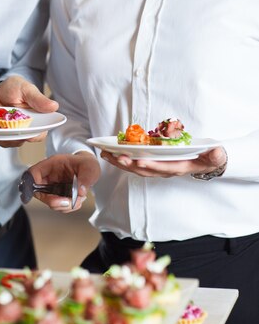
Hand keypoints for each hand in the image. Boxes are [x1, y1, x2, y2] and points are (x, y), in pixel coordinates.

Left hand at [0, 75, 58, 147]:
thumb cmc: (15, 89)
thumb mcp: (27, 89)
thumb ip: (38, 99)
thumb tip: (54, 106)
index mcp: (37, 120)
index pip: (40, 134)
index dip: (36, 134)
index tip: (30, 130)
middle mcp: (25, 129)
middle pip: (24, 140)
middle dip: (18, 134)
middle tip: (11, 123)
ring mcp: (11, 133)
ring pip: (10, 142)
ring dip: (5, 134)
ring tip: (0, 120)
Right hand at [28, 151, 100, 211]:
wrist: (90, 168)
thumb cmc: (87, 163)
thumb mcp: (90, 167)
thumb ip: (86, 178)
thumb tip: (80, 191)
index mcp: (52, 164)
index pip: (33, 173)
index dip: (33, 184)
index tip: (45, 194)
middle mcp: (49, 176)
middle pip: (39, 192)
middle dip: (53, 201)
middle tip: (68, 202)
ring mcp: (53, 187)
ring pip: (49, 201)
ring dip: (64, 205)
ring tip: (78, 199)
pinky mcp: (58, 195)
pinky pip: (58, 205)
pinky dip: (68, 207)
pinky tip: (77, 201)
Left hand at [101, 146, 226, 177]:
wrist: (205, 162)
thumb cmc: (208, 157)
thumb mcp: (215, 156)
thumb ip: (216, 155)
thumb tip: (217, 152)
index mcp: (179, 168)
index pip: (163, 168)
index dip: (151, 166)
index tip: (139, 162)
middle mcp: (165, 170)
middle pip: (145, 170)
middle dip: (129, 164)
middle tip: (115, 156)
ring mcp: (158, 168)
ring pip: (136, 168)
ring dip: (121, 162)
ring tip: (106, 154)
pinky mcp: (152, 164)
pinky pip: (135, 163)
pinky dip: (122, 159)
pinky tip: (111, 153)